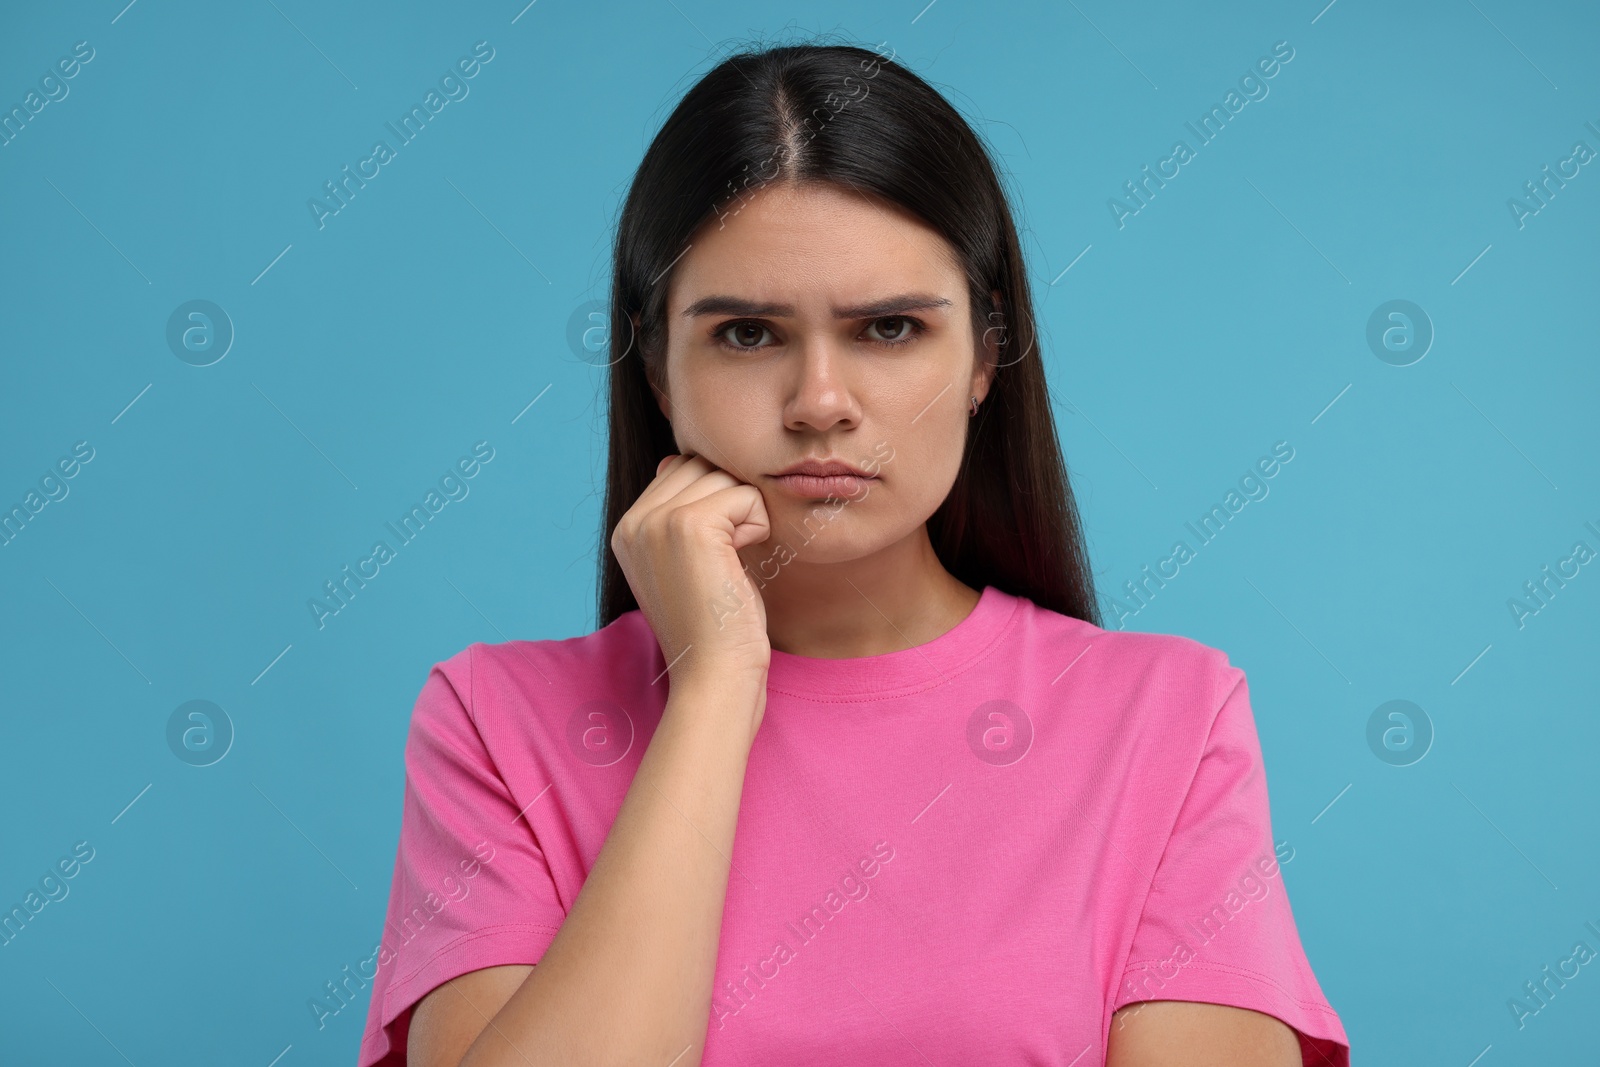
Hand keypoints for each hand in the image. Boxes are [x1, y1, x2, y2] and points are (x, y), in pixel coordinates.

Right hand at [610, 452, 773, 693]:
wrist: (714, 675)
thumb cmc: (715, 626)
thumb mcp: (687, 563)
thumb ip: (678, 513)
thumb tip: (676, 460)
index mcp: (627, 529)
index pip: (681, 471)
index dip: (715, 505)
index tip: (715, 555)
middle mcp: (633, 521)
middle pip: (702, 467)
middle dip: (730, 504)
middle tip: (728, 558)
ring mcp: (657, 521)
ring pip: (723, 476)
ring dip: (746, 516)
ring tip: (733, 562)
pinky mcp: (689, 526)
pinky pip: (745, 495)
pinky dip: (758, 525)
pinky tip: (742, 562)